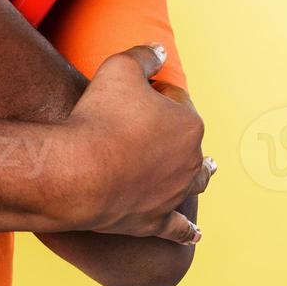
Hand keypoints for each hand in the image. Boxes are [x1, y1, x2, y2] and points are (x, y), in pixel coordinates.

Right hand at [58, 43, 213, 244]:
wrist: (79, 171)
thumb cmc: (98, 117)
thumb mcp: (119, 68)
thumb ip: (143, 55)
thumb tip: (160, 50)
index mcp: (189, 124)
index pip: (177, 99)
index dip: (155, 90)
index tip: (135, 91)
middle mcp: (189, 161)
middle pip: (189, 142)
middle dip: (177, 133)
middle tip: (154, 126)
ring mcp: (173, 194)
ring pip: (193, 183)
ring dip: (199, 177)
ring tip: (207, 173)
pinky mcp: (154, 221)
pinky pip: (177, 227)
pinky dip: (186, 230)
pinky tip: (196, 234)